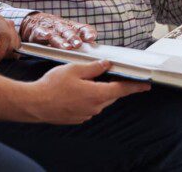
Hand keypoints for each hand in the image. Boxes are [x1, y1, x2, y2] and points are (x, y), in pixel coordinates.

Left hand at [0, 15, 20, 64]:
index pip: (6, 35)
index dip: (2, 49)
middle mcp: (6, 23)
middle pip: (13, 41)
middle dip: (3, 52)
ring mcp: (11, 30)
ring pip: (15, 46)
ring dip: (5, 54)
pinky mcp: (12, 39)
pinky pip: (15, 49)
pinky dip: (7, 55)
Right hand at [20, 12, 96, 48]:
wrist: (35, 21)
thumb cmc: (56, 31)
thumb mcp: (68, 34)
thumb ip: (80, 41)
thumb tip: (95, 52)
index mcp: (71, 27)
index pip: (82, 28)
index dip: (87, 32)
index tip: (92, 38)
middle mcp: (61, 27)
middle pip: (69, 31)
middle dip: (74, 38)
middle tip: (78, 44)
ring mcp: (49, 28)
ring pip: (56, 34)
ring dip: (61, 40)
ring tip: (66, 47)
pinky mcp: (37, 31)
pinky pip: (40, 32)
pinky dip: (43, 33)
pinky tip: (47, 36)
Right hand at [28, 60, 150, 123]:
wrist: (35, 104)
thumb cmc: (53, 85)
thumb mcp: (75, 69)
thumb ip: (94, 68)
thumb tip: (107, 65)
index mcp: (97, 94)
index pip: (121, 89)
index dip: (135, 86)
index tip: (146, 85)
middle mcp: (94, 107)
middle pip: (110, 94)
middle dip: (111, 84)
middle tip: (108, 72)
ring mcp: (86, 115)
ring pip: (99, 100)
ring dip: (97, 90)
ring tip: (84, 79)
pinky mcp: (77, 118)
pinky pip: (88, 106)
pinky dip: (87, 97)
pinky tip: (75, 90)